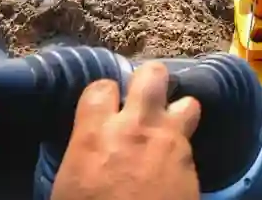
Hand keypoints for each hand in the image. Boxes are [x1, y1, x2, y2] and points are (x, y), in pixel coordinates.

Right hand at [52, 62, 200, 199]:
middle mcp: (136, 127)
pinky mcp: (192, 163)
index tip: (105, 106)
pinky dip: (184, 146)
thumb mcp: (69, 185)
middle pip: (152, 75)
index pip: (101, 86)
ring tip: (168, 127)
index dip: (104, 94)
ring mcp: (169, 142)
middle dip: (149, 82)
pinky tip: (175, 158)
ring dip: (178, 112)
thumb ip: (83, 149)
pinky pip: (192, 140)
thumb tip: (88, 144)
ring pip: (187, 102)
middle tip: (144, 99)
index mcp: (95, 133)